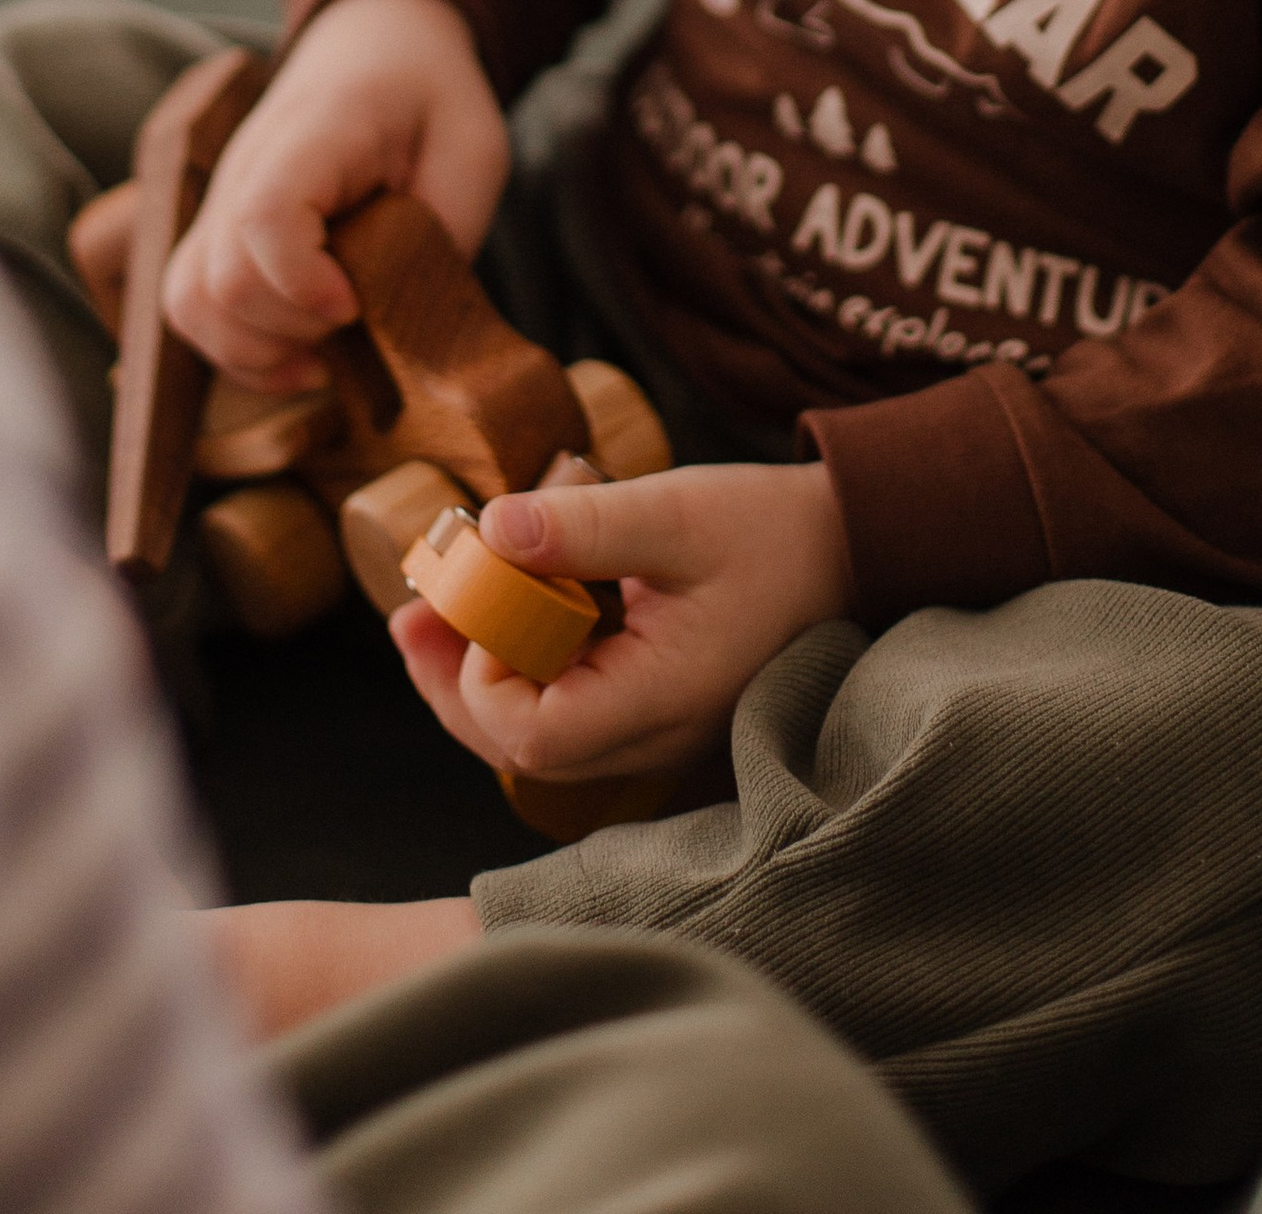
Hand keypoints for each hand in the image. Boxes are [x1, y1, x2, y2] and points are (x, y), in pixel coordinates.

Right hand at [162, 0, 506, 387]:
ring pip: (189, 301)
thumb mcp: (472, 150)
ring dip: (255, 351)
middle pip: (221, 278)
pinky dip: (236, 350)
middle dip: (292, 330)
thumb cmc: (429, 98)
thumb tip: (410, 321)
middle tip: (356, 322)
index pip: (266, 214)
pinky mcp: (217, 232)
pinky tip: (298, 358)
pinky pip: (191, 305)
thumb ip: (447, 232)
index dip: (302, 281)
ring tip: (323, 356)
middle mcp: (246, 167)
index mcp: (315, 133)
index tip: (357, 304)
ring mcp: (222, 199)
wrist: (377, 44)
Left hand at [391, 460, 852, 780]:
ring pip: (535, 739)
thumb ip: (585, 524)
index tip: (487, 593)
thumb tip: (491, 529)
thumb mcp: (678, 512)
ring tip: (431, 610)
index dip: (486, 674)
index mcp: (661, 701)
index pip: (536, 735)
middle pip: (518, 750)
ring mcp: (652, 732)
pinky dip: (518, 669)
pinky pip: (564, 713)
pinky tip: (497, 614)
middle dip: (452, 681)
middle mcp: (652, 738)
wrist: (851, 552)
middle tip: (409, 614)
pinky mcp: (651, 710)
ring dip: (475, 676)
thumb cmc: (774, 532)